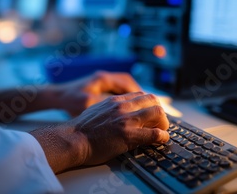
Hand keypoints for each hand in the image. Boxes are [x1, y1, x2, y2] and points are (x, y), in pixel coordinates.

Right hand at [30, 92, 169, 172]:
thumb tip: (120, 114)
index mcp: (114, 101)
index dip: (150, 104)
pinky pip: (154, 133)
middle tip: (160, 123)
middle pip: (152, 100)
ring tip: (162, 131)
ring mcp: (125, 119)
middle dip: (160, 111)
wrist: (72, 139)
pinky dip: (163, 136)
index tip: (152, 113)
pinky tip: (162, 140)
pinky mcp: (127, 134)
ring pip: (157, 113)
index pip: (140, 95)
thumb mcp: (96, 110)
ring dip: (164, 123)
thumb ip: (110, 109)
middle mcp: (121, 106)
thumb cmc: (81, 129)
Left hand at [49, 71, 141, 115]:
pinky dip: (125, 98)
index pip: (129, 84)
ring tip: (142, 110)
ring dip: (134, 97)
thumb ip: (107, 103)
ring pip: (124, 86)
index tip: (148, 107)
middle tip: (150, 109)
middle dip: (141, 96)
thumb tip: (126, 109)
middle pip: (129, 83)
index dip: (140, 96)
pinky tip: (127, 109)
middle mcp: (105, 77)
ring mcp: (102, 81)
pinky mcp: (98, 86)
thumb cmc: (70, 101)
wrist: (56, 98)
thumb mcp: (88, 104)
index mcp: (104, 79)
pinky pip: (117, 90)